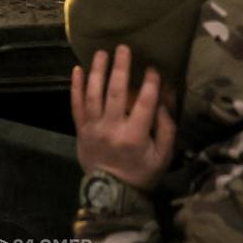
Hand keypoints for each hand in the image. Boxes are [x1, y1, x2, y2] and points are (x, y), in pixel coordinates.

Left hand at [71, 45, 176, 191]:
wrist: (112, 194)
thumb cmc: (141, 173)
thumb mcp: (163, 155)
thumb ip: (166, 127)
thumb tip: (167, 97)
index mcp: (135, 136)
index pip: (143, 103)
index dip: (149, 83)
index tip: (152, 68)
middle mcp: (112, 129)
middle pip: (115, 92)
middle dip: (120, 68)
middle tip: (124, 48)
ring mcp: (93, 128)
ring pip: (93, 94)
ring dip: (97, 71)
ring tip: (102, 52)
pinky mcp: (80, 130)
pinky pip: (76, 105)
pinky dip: (75, 87)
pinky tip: (77, 69)